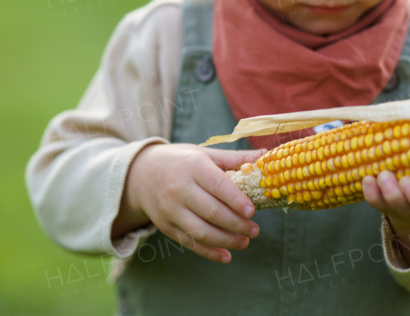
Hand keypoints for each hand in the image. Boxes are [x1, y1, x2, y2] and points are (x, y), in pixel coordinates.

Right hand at [114, 143, 264, 263]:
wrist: (142, 174)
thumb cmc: (182, 162)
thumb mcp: (205, 154)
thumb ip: (236, 159)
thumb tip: (267, 157)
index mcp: (193, 167)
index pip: (217, 185)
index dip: (236, 200)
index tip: (252, 211)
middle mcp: (179, 189)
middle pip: (211, 211)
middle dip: (236, 224)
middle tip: (255, 230)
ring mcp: (170, 210)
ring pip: (201, 230)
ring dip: (226, 240)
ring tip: (245, 241)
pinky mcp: (166, 226)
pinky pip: (190, 242)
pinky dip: (209, 252)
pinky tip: (227, 256)